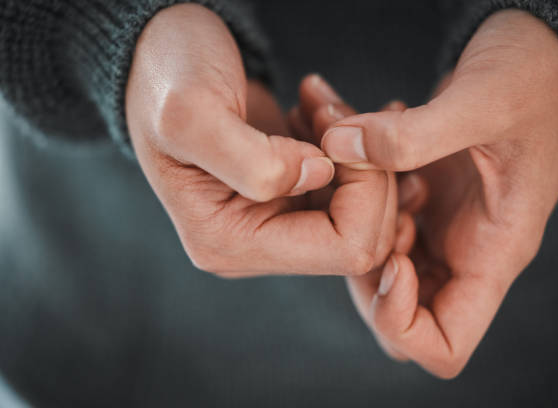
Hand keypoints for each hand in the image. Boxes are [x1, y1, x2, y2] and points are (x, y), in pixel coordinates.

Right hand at [125, 4, 393, 276]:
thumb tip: (320, 176)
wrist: (162, 59)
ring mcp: (274, 220)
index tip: (345, 136)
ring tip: (322, 103)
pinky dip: (352, 145)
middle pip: (364, 235)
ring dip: (361, 152)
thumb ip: (254, 161)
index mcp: (229, 243)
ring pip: (366, 210)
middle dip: (368, 170)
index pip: (344, 248)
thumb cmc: (165, 81)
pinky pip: (351, 186)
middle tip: (336, 111)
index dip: (366, 193)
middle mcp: (254, 245)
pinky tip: (321, 109)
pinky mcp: (290, 194)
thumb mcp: (191, 113)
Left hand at [320, 10, 557, 376]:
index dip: (400, 320)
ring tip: (348, 150)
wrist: (544, 54)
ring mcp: (442, 224)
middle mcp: (463, 250)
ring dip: (349, 216)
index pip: (444, 343)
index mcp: (492, 252)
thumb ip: (413, 133)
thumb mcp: (482, 101)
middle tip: (354, 203)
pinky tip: (354, 135)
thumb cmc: (535, 78)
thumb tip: (340, 147)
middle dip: (359, 269)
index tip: (390, 259)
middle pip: (397, 312)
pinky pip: (375, 214)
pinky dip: (353, 185)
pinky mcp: (426, 195)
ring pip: (377, 262)